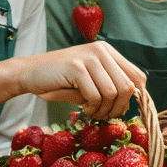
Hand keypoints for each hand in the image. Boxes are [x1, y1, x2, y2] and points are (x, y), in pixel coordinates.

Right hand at [19, 41, 145, 119]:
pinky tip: (83, 108)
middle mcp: (102, 51)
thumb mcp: (90, 80)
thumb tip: (132, 103)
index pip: (138, 76)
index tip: (120, 109)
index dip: (135, 97)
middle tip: (104, 115)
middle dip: (119, 108)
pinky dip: (92, 108)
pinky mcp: (77, 68)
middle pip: (129, 86)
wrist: (28, 74)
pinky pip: (96, 96)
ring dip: (104, 110)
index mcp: (108, 52)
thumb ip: (110, 85)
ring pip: (113, 92)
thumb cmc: (60, 81)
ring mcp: (89, 57)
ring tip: (92, 111)